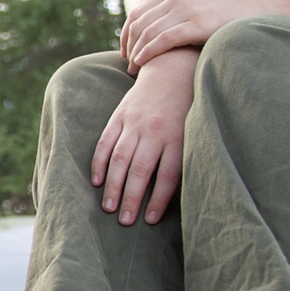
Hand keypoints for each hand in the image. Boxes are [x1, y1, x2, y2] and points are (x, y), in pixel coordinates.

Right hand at [91, 50, 196, 224]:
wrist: (172, 69)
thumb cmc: (187, 107)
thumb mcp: (193, 131)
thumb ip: (184, 157)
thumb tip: (177, 193)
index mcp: (177, 137)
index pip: (167, 175)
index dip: (158, 200)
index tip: (148, 219)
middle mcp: (155, 131)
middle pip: (141, 170)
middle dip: (131, 198)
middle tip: (124, 221)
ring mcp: (134, 122)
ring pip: (121, 159)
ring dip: (113, 185)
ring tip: (109, 207)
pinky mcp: (120, 115)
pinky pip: (106, 142)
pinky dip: (99, 162)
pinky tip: (97, 181)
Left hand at [119, 0, 287, 70]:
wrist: (266, 1)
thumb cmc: (234, 4)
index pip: (138, 12)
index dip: (126, 32)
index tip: (125, 50)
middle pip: (138, 22)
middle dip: (128, 44)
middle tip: (125, 63)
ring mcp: (186, 9)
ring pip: (147, 32)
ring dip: (136, 52)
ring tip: (132, 69)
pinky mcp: (197, 24)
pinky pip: (162, 39)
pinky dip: (148, 52)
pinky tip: (142, 63)